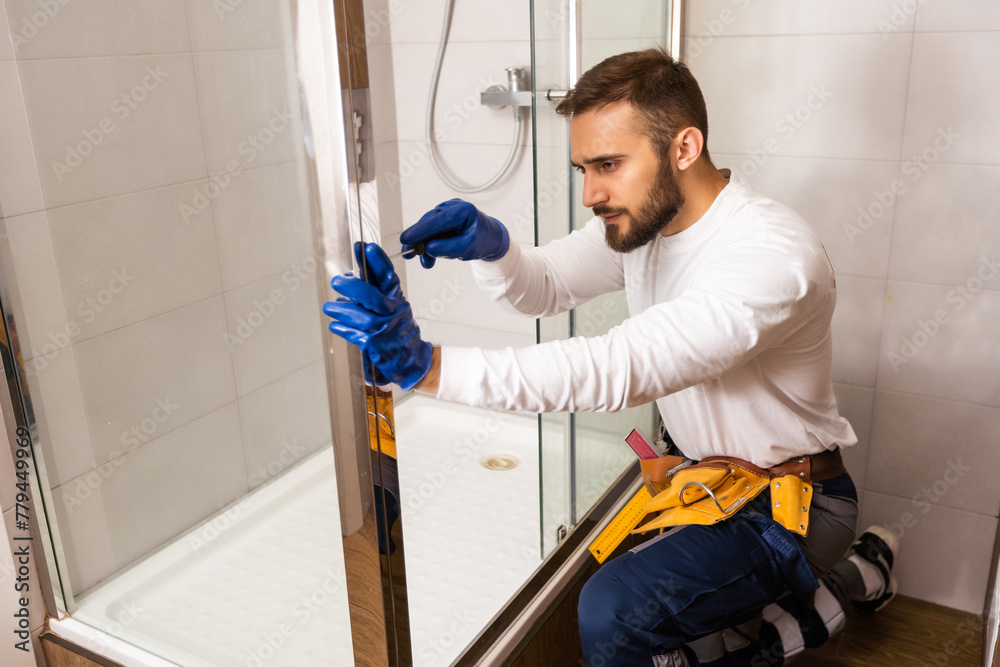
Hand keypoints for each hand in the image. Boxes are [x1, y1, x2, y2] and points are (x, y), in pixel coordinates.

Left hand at [324, 243, 432, 390]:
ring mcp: (385, 331)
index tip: (366, 247)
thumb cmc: (396, 327)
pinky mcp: (376, 346)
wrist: (409, 358)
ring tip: (329, 307)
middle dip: (353, 287)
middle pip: (373, 298)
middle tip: (336, 281)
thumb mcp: (391, 305)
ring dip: (342, 310)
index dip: (378, 261)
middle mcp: (393, 313)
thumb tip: (349, 275)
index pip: (388, 277)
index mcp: (397, 299)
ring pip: (361, 318)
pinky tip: (335, 325)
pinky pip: (356, 335)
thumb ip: (373, 290)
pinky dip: (343, 329)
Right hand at [399, 198, 509, 268]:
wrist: (491, 238)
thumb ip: (449, 248)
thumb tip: (428, 248)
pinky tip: (428, 256)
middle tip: (409, 254)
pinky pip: (432, 230)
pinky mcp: (444, 217)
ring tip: (426, 262)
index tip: (405, 240)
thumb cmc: (483, 241)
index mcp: (463, 211)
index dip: (419, 230)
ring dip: (424, 245)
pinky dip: (429, 243)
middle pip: (429, 223)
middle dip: (419, 240)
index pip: (437, 221)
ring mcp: (448, 211)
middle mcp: (453, 207)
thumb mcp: (468, 248)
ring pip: (429, 228)